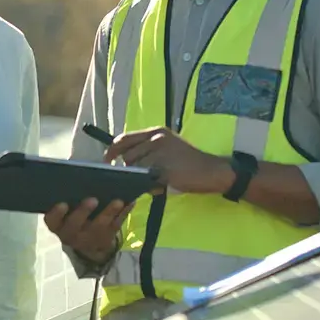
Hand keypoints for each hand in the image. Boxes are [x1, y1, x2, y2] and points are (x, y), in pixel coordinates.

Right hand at [44, 197, 128, 264]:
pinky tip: (130, 202)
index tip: (63, 203)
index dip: (57, 213)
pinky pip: (115, 226)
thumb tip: (79, 167)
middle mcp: (70, 234)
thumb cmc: (74, 215)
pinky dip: (123, 213)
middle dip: (83, 212)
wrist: (87, 242)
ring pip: (98, 227)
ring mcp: (89, 239)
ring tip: (117, 201)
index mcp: (57, 224)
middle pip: (75, 225)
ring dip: (108, 213)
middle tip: (93, 199)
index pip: (52, 220)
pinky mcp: (106, 239)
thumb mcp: (67, 208)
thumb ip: (69, 192)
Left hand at [105, 127, 234, 194]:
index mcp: (156, 132)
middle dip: (131, 169)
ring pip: (136, 169)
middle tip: (146, 176)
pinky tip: (161, 186)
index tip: (107, 161)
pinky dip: (151, 187)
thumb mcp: (168, 146)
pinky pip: (147, 181)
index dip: (111, 151)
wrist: (211, 170)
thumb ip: (148, 149)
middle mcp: (157, 139)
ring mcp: (161, 154)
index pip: (124, 139)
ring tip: (157, 181)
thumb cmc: (189, 161)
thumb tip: (124, 160)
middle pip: (127, 156)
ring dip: (142, 179)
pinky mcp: (165, 169)